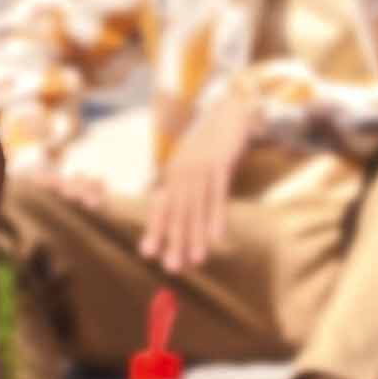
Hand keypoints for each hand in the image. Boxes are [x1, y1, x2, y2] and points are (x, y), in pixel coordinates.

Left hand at [141, 93, 254, 271]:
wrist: (229, 110)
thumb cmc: (212, 140)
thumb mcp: (193, 162)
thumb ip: (184, 183)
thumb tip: (177, 208)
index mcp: (174, 173)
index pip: (162, 206)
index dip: (155, 229)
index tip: (148, 254)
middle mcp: (182, 171)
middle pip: (177, 212)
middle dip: (174, 241)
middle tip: (172, 268)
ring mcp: (200, 167)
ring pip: (195, 207)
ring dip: (195, 235)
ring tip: (196, 260)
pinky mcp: (220, 163)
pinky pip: (217, 194)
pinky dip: (216, 215)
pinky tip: (217, 236)